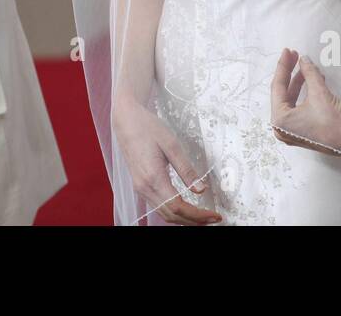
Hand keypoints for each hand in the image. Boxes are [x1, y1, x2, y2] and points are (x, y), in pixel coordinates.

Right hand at [112, 95, 221, 224]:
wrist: (126, 120)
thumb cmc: (148, 128)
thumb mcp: (172, 145)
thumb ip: (186, 169)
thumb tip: (201, 190)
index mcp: (153, 178)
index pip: (178, 207)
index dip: (198, 215)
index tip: (215, 215)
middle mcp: (144, 187)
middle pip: (171, 215)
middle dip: (193, 221)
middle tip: (212, 218)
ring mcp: (140, 188)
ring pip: (164, 214)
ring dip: (183, 219)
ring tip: (202, 217)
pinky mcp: (140, 185)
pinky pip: (158, 206)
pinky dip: (173, 212)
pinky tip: (185, 208)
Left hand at [270, 48, 340, 155]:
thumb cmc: (334, 119)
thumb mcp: (319, 91)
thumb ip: (308, 73)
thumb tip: (303, 59)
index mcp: (280, 120)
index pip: (277, 87)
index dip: (283, 66)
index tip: (287, 51)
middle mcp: (282, 128)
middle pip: (282, 93)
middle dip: (290, 73)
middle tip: (295, 56)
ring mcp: (291, 132)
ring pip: (291, 100)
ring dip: (299, 83)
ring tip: (306, 67)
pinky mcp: (301, 132)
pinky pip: (298, 108)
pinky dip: (304, 94)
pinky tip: (313, 80)